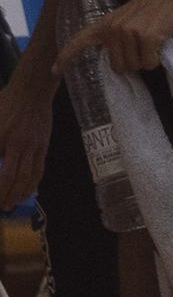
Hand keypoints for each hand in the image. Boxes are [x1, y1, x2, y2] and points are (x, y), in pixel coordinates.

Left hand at [0, 77, 52, 207]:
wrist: (33, 89)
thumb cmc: (7, 102)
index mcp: (1, 137)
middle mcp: (17, 144)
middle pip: (11, 177)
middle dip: (4, 195)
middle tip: (0, 207)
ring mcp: (33, 145)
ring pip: (27, 176)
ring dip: (18, 194)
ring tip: (11, 204)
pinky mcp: (43, 145)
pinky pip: (39, 169)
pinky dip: (33, 184)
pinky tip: (27, 191)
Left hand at [54, 0, 172, 76]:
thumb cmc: (154, 7)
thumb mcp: (126, 18)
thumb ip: (115, 35)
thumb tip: (114, 62)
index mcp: (105, 24)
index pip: (79, 41)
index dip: (65, 57)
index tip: (54, 71)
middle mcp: (113, 29)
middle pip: (118, 67)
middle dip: (133, 61)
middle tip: (143, 43)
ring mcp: (129, 32)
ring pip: (135, 67)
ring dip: (147, 59)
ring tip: (153, 39)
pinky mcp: (147, 36)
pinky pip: (149, 63)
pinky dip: (156, 58)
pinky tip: (160, 42)